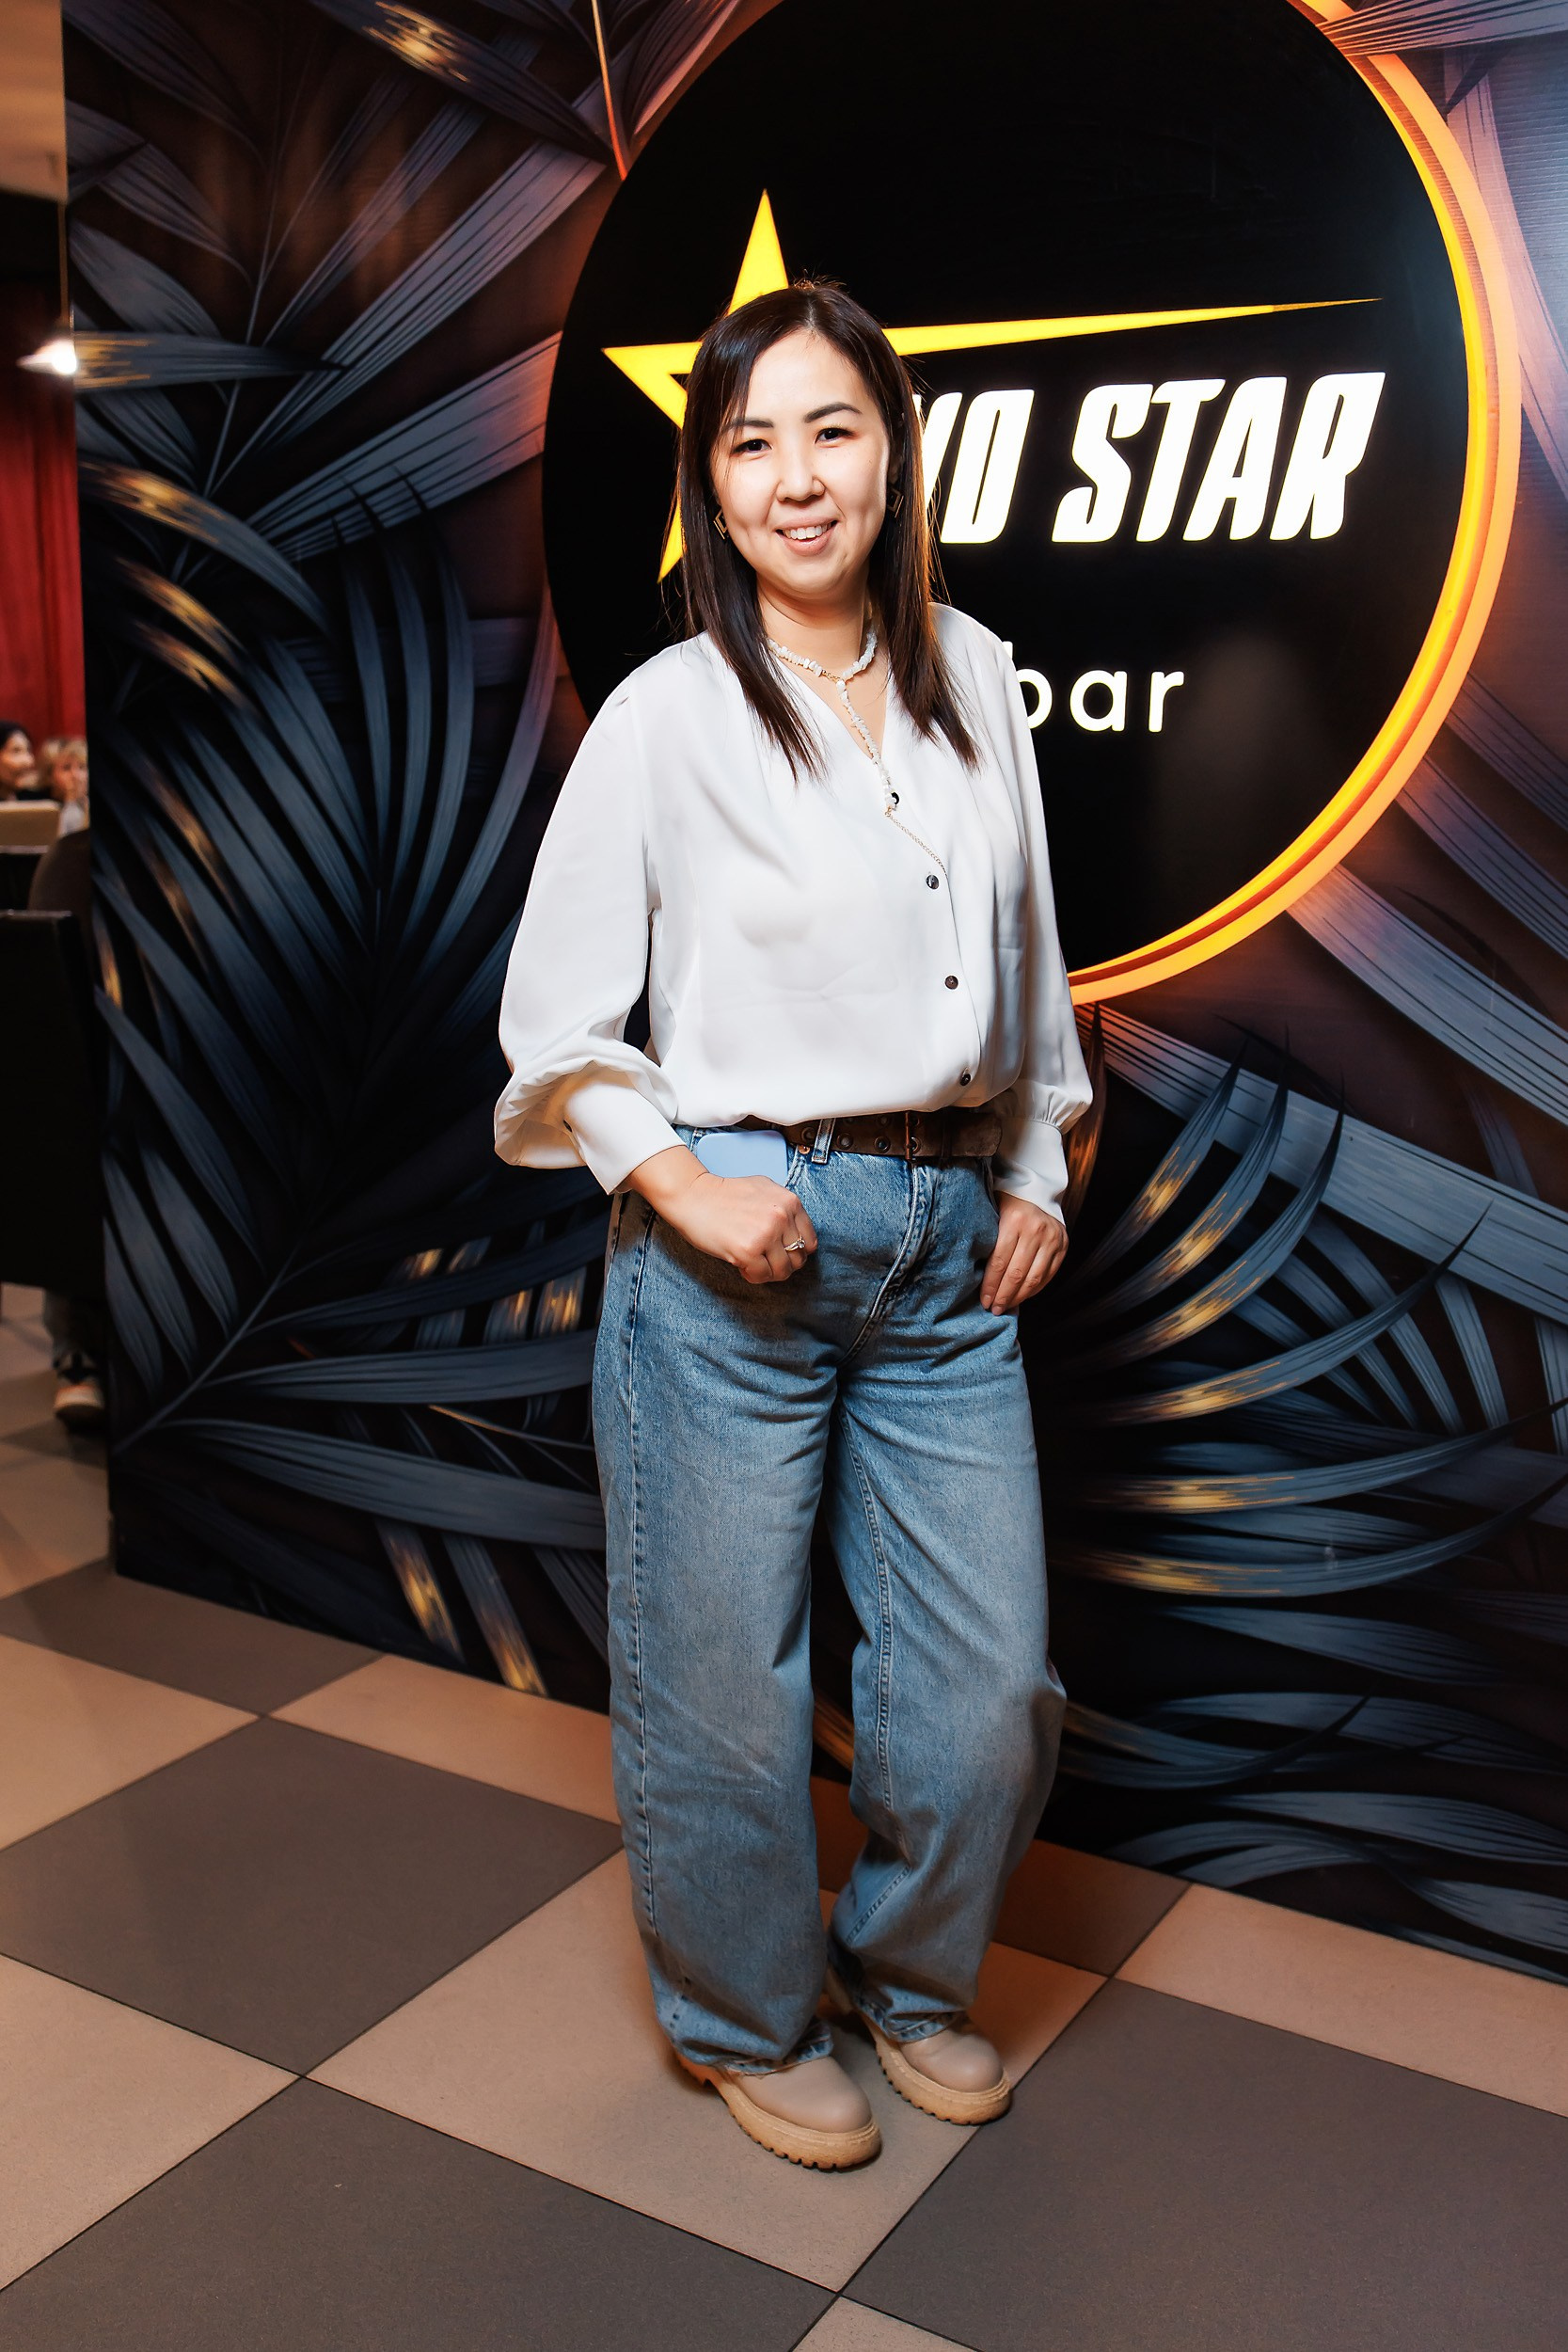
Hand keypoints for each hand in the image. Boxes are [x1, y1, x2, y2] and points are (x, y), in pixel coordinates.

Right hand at [626, 1145, 816, 1283]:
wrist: (694, 1196)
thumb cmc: (726, 1195)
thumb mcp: (765, 1189)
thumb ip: (785, 1209)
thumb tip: (799, 1234)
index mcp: (790, 1202)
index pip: (809, 1241)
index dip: (795, 1251)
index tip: (781, 1252)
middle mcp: (781, 1217)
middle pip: (798, 1258)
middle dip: (782, 1264)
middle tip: (765, 1260)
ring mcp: (765, 1234)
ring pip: (782, 1271)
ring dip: (767, 1272)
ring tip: (752, 1262)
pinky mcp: (747, 1251)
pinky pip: (761, 1276)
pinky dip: (752, 1275)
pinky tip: (741, 1264)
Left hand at [982, 1191, 1066, 1312]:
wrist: (1037, 1191)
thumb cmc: (1006, 1205)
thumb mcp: (992, 1213)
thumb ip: (987, 1240)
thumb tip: (973, 1276)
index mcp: (1014, 1220)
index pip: (999, 1262)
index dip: (990, 1285)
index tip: (983, 1301)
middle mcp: (1036, 1230)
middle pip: (1016, 1273)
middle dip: (1003, 1295)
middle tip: (994, 1309)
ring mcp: (1052, 1238)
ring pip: (1034, 1278)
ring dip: (1019, 1297)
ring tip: (1006, 1307)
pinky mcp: (1063, 1246)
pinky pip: (1048, 1275)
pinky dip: (1034, 1290)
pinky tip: (1022, 1297)